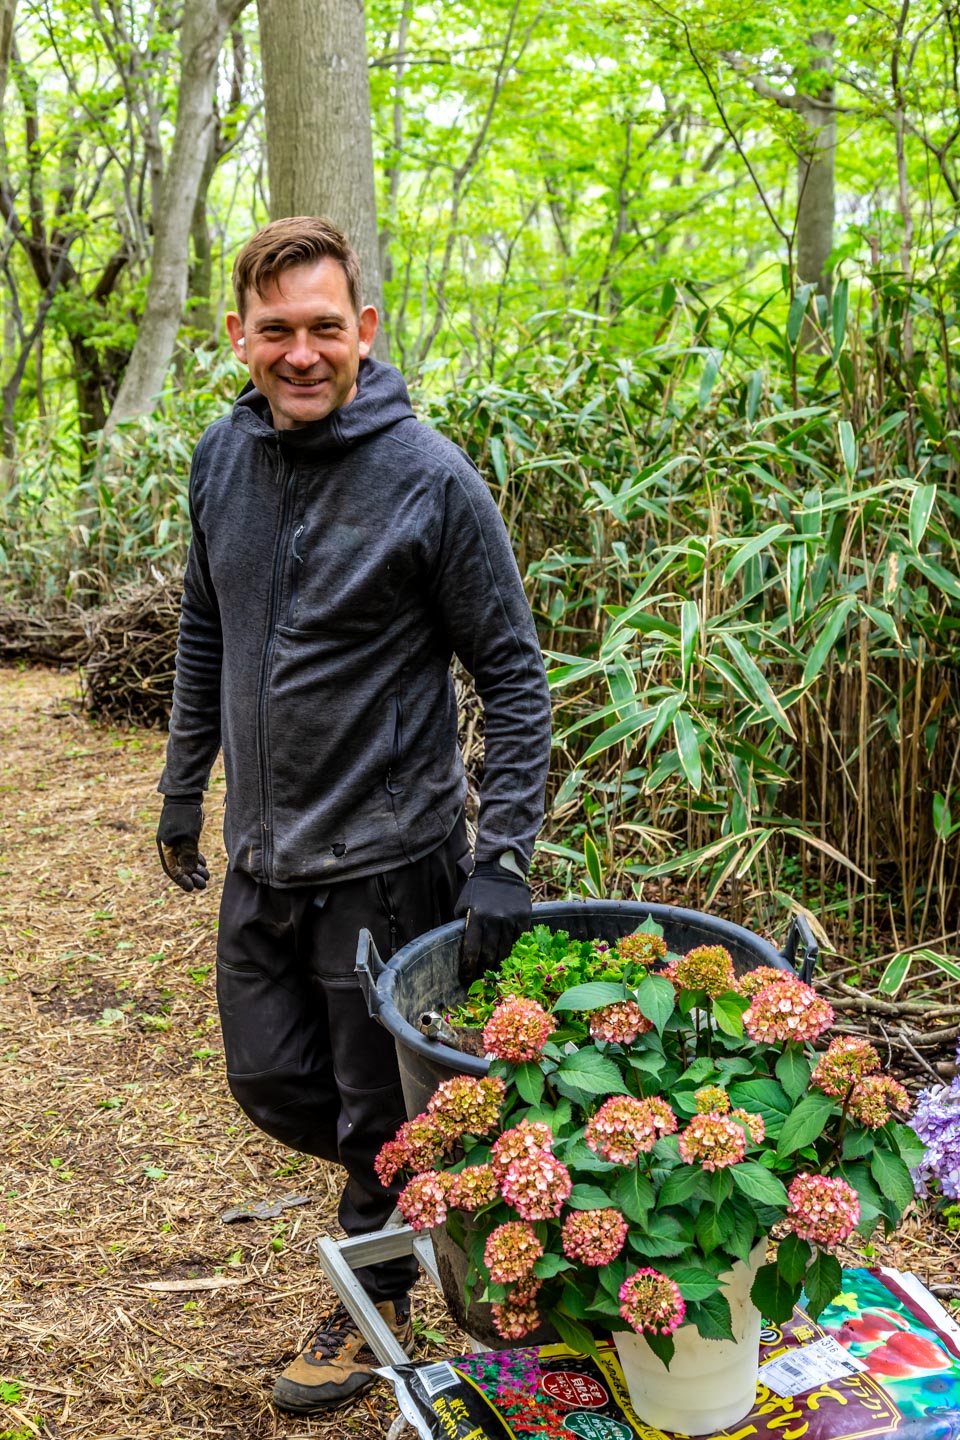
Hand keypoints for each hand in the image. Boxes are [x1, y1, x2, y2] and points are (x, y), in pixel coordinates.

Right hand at [156, 796, 208, 891]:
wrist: (185, 796)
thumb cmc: (184, 815)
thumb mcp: (188, 837)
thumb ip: (189, 855)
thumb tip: (189, 872)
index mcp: (165, 847)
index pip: (172, 869)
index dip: (181, 880)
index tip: (191, 888)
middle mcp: (169, 846)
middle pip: (179, 867)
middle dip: (191, 877)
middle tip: (203, 885)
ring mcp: (177, 840)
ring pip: (185, 860)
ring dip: (195, 869)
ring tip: (206, 877)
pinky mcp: (185, 835)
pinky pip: (189, 852)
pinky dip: (196, 859)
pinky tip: (204, 865)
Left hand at [455, 855, 530, 986]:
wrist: (502, 870)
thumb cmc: (478, 888)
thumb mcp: (464, 902)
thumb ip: (462, 922)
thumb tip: (461, 944)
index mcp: (476, 916)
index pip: (472, 948)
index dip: (469, 966)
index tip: (466, 977)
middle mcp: (494, 919)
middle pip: (489, 953)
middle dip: (483, 969)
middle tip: (480, 979)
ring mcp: (511, 918)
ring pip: (505, 949)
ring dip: (498, 963)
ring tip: (493, 972)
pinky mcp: (524, 917)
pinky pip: (518, 940)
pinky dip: (512, 950)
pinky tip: (508, 957)